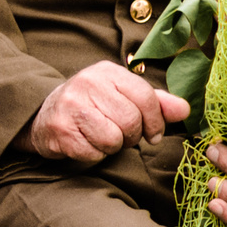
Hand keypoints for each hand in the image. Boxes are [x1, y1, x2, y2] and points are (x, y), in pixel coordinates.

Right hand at [26, 61, 191, 162]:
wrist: (41, 116)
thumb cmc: (90, 106)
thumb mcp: (121, 96)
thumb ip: (155, 103)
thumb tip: (185, 110)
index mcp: (107, 71)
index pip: (146, 97)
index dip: (156, 121)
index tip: (153, 134)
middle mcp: (87, 83)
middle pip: (131, 121)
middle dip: (132, 136)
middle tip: (122, 136)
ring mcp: (71, 106)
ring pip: (113, 139)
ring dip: (112, 147)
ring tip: (102, 138)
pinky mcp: (60, 130)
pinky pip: (93, 152)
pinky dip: (94, 154)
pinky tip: (85, 143)